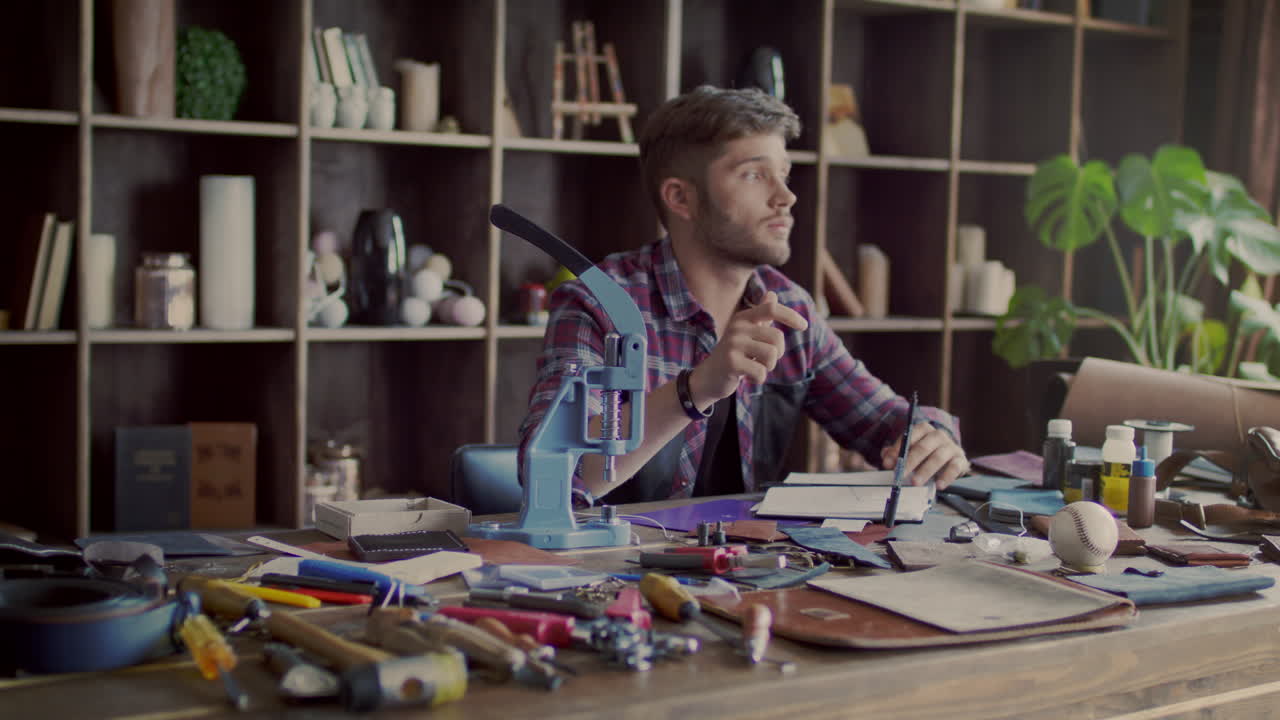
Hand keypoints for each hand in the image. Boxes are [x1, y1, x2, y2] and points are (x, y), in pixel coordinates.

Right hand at [688, 291, 807, 405]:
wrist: (709, 377)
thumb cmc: (734, 354)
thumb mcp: (747, 333)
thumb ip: (761, 315)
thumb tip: (772, 293)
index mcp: (743, 318)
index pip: (771, 309)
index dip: (790, 315)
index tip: (804, 326)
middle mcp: (737, 327)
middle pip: (777, 337)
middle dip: (777, 353)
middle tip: (763, 360)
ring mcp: (733, 344)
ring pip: (771, 355)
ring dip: (768, 367)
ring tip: (755, 367)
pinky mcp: (731, 362)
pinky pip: (761, 371)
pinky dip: (759, 378)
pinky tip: (747, 377)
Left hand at [880, 422, 968, 489]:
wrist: (950, 460)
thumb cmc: (926, 455)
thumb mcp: (910, 452)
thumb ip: (896, 453)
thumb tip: (886, 458)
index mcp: (924, 430)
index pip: (910, 435)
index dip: (897, 449)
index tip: (888, 463)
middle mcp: (938, 435)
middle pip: (923, 447)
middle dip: (910, 461)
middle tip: (900, 474)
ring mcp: (951, 447)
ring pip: (938, 457)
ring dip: (925, 470)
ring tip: (916, 482)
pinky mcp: (961, 460)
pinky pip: (954, 467)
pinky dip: (946, 477)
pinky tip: (938, 485)